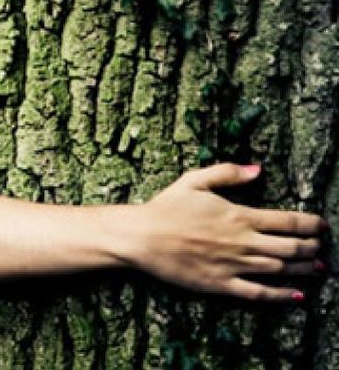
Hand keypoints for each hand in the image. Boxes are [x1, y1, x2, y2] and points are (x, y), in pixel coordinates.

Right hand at [123, 163, 324, 300]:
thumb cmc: (166, 207)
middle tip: (320, 246)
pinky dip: (282, 295)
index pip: (287, 221)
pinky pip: (258, 293)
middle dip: (312, 248)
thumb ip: (227, 172)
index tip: (321, 224)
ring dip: (304, 269)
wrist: (142, 236)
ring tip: (318, 268)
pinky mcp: (221, 284)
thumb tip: (257, 169)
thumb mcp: (194, 180)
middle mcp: (242, 242)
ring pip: (280, 270)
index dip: (310, 223)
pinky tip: (297, 295)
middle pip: (291, 248)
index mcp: (238, 215)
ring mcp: (233, 265)